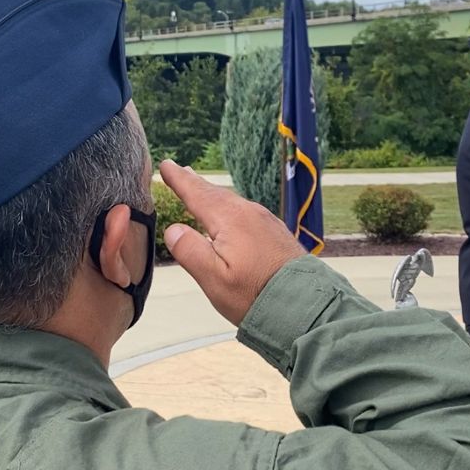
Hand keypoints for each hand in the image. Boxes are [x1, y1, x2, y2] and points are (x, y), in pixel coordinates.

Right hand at [159, 160, 306, 324]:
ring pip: (232, 201)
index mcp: (230, 220)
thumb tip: (173, 229)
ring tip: (200, 188)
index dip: (180, 180)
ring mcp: (266, 222)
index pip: (197, 195)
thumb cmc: (255, 294)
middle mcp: (249, 213)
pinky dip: (230, 207)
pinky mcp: (276, 233)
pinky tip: (230, 214)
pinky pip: (246, 211)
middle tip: (180, 169)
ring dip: (213, 194)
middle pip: (215, 194)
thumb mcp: (214, 279)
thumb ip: (190, 251)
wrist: (304, 304)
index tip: (166, 165)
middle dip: (195, 182)